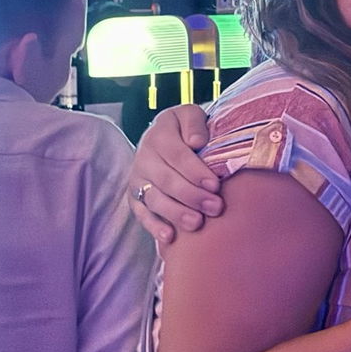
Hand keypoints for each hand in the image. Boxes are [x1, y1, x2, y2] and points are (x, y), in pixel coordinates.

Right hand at [129, 105, 220, 242]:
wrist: (164, 134)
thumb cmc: (186, 128)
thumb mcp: (190, 114)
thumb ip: (194, 123)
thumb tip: (196, 142)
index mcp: (158, 136)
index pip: (177, 156)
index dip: (195, 171)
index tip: (215, 184)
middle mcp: (144, 158)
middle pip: (167, 181)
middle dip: (192, 196)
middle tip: (216, 207)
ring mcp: (138, 180)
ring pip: (154, 199)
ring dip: (176, 213)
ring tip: (197, 223)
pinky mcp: (135, 197)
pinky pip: (141, 214)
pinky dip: (154, 226)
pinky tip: (169, 237)